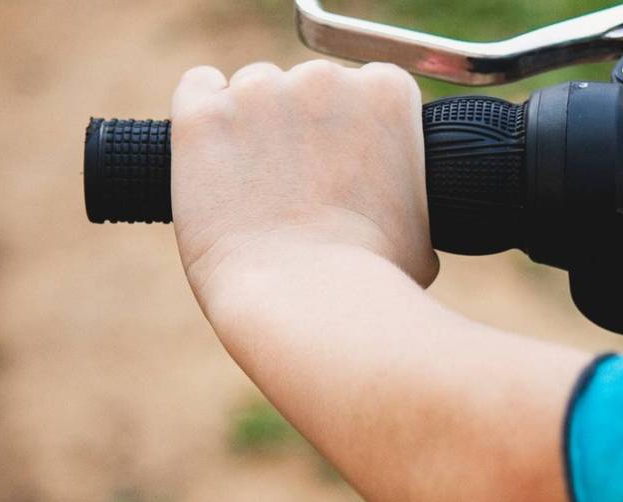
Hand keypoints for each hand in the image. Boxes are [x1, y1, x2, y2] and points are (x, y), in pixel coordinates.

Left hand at [169, 60, 438, 300]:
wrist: (309, 302)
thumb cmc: (374, 278)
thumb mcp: (423, 223)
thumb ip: (406, 186)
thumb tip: (395, 199)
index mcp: (388, 92)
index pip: (368, 87)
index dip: (356, 130)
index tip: (346, 165)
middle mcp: (326, 78)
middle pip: (310, 86)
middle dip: (306, 129)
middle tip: (303, 189)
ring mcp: (259, 92)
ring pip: (255, 90)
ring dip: (257, 126)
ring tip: (260, 189)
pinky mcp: (203, 115)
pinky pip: (199, 87)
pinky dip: (204, 110)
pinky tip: (215, 148)